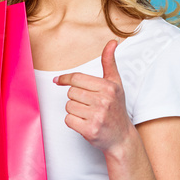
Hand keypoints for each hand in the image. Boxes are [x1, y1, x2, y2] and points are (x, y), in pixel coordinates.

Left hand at [53, 39, 134, 153]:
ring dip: (74, 111)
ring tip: (88, 114)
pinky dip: (74, 122)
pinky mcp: (90, 130)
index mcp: (108, 87)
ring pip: (69, 106)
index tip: (58, 80)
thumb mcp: (115, 84)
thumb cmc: (116, 109)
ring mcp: (97, 116)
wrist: (121, 137)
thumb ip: (110, 62)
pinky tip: (85, 123)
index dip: (65, 79)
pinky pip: (69, 120)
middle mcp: (104, 101)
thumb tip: (112, 42)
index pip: (77, 78)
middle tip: (88, 104)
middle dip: (76, 98)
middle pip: (71, 92)